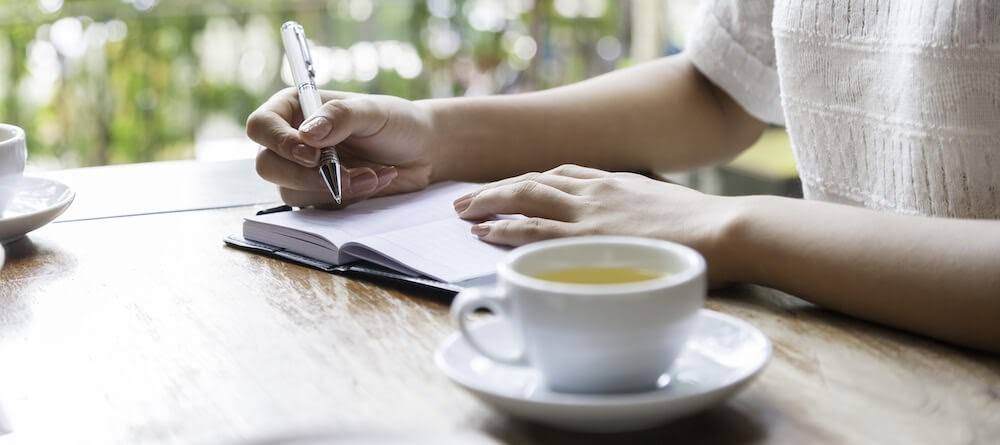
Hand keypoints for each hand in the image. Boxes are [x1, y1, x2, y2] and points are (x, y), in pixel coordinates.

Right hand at [246, 88, 435, 206]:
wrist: (421, 152)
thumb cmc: (395, 122)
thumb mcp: (372, 111)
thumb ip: (340, 116)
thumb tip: (306, 135)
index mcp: (293, 109)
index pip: (261, 126)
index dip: (278, 142)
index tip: (311, 154)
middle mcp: (291, 141)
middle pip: (267, 165)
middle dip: (305, 176)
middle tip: (342, 175)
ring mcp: (302, 172)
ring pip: (292, 192)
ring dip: (334, 188)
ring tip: (373, 174)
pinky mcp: (320, 195)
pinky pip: (318, 207)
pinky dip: (348, 198)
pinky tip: (375, 181)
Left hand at [452, 164, 743, 283]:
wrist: (726, 229)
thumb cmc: (707, 227)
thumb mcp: (667, 206)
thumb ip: (643, 212)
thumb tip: (638, 228)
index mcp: (615, 181)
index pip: (561, 174)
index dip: (529, 181)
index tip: (511, 188)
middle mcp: (596, 190)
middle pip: (532, 181)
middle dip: (496, 190)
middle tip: (466, 201)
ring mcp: (589, 213)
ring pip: (524, 199)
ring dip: (489, 204)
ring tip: (462, 214)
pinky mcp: (587, 239)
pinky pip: (534, 231)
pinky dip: (505, 230)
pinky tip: (485, 234)